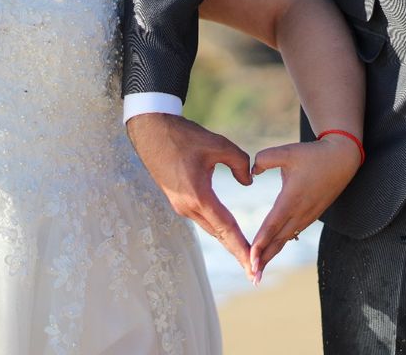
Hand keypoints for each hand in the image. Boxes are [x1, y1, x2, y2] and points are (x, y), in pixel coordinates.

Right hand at [127, 113, 254, 279]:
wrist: (151, 132)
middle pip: (219, 235)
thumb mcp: (219, 144)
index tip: (253, 267)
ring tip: (246, 256)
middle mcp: (188, 207)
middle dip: (238, 253)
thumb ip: (240, 163)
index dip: (242, 249)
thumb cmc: (184, 137)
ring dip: (228, 241)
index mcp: (199, 197)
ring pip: (211, 228)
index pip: (227, 229)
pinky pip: (203, 218)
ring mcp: (181, 206)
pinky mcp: (178, 200)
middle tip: (255, 274)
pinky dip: (218, 228)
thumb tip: (248, 181)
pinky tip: (228, 232)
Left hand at [249, 135, 360, 284]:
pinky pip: (293, 233)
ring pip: (286, 239)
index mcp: (292, 197)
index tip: (251, 257)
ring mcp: (307, 215)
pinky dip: (280, 244)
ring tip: (258, 272)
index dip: (261, 242)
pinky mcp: (311, 215)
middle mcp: (300, 211)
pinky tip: (271, 254)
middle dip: (264, 259)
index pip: (273, 224)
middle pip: (278, 239)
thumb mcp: (286, 152)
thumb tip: (251, 172)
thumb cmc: (312, 154)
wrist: (342, 159)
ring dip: (271, 255)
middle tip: (252, 277)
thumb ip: (264, 159)